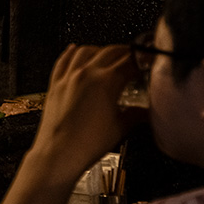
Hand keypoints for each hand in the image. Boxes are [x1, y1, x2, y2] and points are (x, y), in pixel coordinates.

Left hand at [32, 44, 142, 177]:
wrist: (58, 153)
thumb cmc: (85, 144)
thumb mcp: (119, 128)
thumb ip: (136, 115)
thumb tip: (145, 112)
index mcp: (106, 82)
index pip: (130, 61)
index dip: (143, 59)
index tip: (148, 61)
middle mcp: (86, 74)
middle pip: (111, 51)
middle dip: (126, 52)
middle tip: (135, 58)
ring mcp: (68, 77)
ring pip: (86, 50)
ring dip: (101, 50)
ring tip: (110, 55)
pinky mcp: (55, 84)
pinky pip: (63, 60)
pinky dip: (72, 52)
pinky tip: (76, 49)